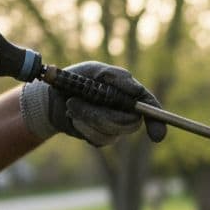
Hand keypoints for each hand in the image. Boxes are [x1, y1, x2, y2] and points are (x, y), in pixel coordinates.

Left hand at [18, 61, 166, 146]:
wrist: (52, 97)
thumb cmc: (76, 79)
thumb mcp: (93, 70)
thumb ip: (115, 77)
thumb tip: (135, 90)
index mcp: (129, 94)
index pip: (150, 108)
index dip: (157, 122)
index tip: (156, 136)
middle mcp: (125, 112)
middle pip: (129, 124)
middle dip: (102, 114)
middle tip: (76, 101)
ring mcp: (114, 127)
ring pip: (110, 132)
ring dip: (86, 117)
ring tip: (72, 105)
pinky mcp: (100, 139)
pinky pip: (98, 139)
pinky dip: (82, 127)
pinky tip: (73, 117)